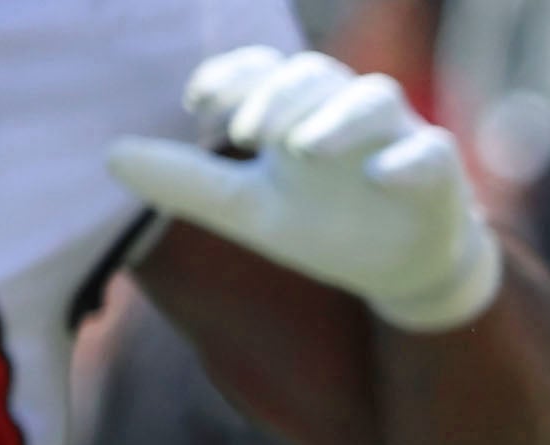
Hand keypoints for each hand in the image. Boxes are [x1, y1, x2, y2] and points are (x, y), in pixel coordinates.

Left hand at [106, 50, 502, 335]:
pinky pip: (429, 152)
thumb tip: (110, 157)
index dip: (231, 78)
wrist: (402, 269)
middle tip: (245, 133)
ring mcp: (397, 136)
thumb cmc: (326, 226)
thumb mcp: (250, 212)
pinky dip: (406, 159)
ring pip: (371, 99)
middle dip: (277, 97)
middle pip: (314, 75)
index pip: (262, 70)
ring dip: (334, 118)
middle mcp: (346, 110)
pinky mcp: (439, 173)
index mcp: (298, 109)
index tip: (197, 104)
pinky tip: (379, 177)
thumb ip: (189, 183)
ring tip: (302, 148)